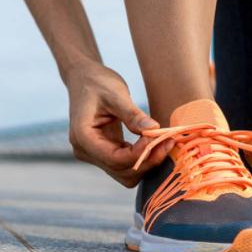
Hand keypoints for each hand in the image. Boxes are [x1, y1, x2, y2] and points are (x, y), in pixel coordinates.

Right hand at [66, 63, 172, 186]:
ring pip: (125, 173)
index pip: (115, 159)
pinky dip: (142, 157)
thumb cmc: (98, 82)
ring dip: (147, 162)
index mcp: (83, 137)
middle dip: (147, 160)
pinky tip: (155, 142)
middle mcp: (86, 151)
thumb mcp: (116, 94)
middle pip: (121, 171)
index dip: (140, 153)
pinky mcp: (104, 152)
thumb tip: (154, 129)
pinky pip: (126, 164)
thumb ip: (133, 114)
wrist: (84, 78)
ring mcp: (94, 154)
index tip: (158, 136)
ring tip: (164, 142)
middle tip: (168, 141)